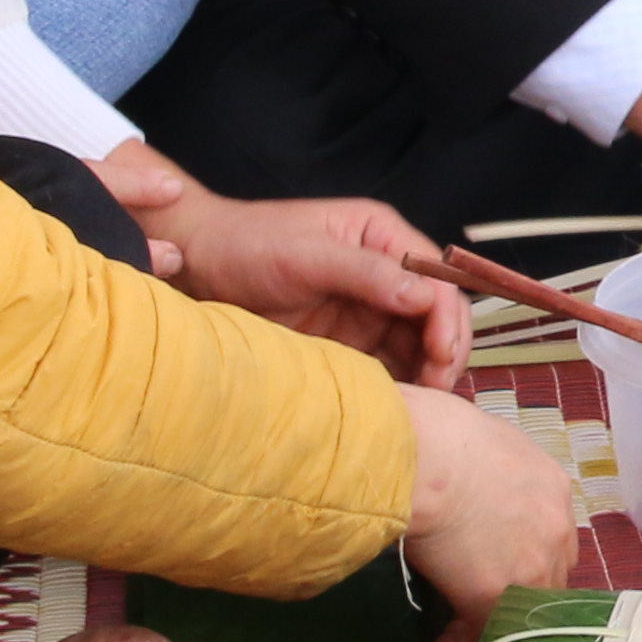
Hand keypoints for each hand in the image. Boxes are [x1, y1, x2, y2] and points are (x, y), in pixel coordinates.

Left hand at [101, 143, 472, 386]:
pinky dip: (399, 384)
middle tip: (437, 389)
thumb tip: (426, 296)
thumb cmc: (247, 245)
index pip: (436, 277)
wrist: (195, 266)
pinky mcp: (348, 340)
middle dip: (444, 350)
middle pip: (435, 314)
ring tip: (424, 405)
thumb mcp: (308, 254)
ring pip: (417, 344)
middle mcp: (384, 271)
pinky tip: (400, 405)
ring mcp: (367, 308)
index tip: (440, 356)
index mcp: (381, 235)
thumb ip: (367, 273)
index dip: (446, 317)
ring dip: (426, 372)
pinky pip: (386, 364)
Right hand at [394, 381, 582, 641]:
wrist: (425, 455)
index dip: (525, 553)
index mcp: (552, 487)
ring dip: (496, 624)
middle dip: (519, 593)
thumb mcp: (480, 442)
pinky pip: (485, 634)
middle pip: (550, 575)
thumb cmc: (436, 433)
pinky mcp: (496, 596)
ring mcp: (532, 566)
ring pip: (523, 609)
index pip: (550, 534)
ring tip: (460, 636)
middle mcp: (556, 528)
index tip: (496, 562)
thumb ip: (488, 470)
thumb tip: (467, 482)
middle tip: (483, 605)